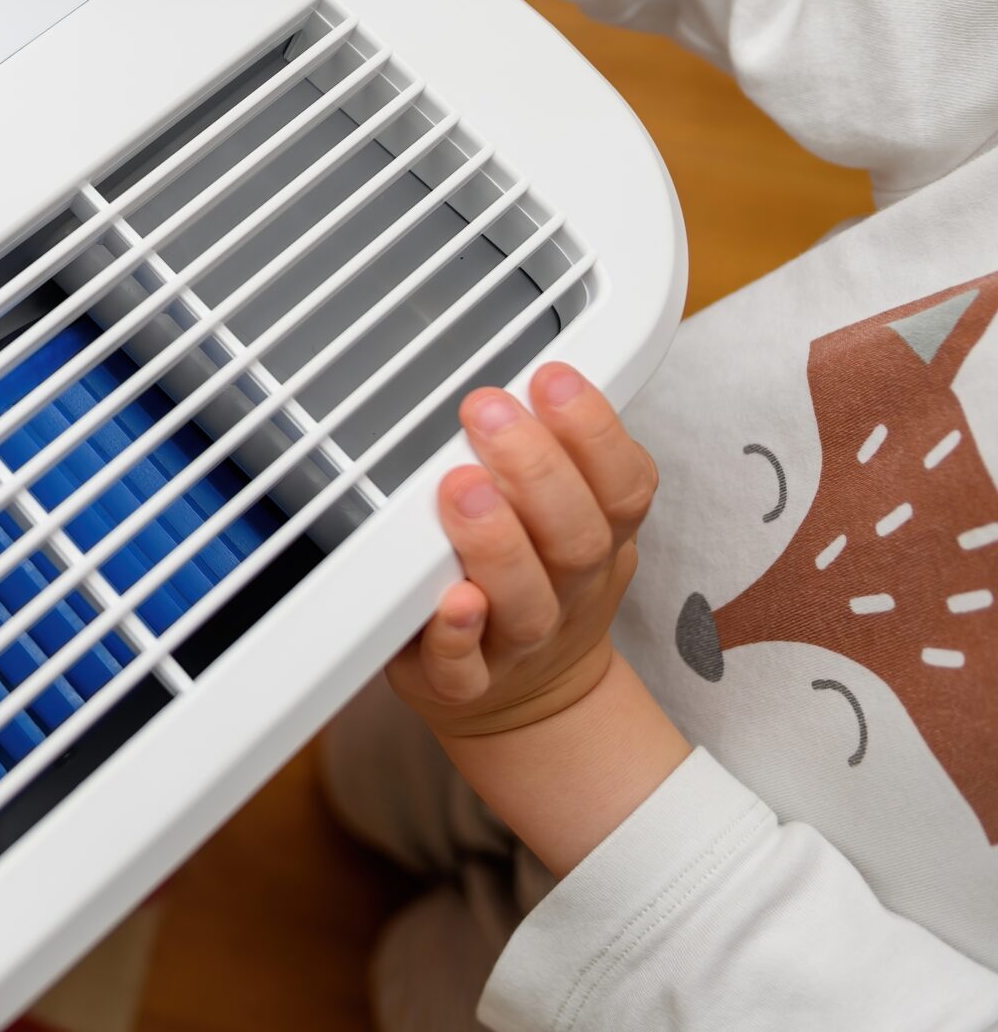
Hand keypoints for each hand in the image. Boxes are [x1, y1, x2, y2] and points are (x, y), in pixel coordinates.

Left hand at [388, 361, 659, 740]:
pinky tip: (447, 600)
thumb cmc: (539, 585)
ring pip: (525, 602)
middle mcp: (569, 590)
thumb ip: (554, 452)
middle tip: (486, 411)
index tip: (551, 376)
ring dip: (496, 543)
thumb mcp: (571, 516)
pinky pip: (465, 670)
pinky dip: (456, 636)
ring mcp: (521, 643)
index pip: (622, 484)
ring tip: (460, 487)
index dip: (594, 430)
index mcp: (598, 539)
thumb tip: (526, 367)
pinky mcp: (466, 685)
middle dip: (536, 468)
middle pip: (575, 535)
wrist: (533, 703)